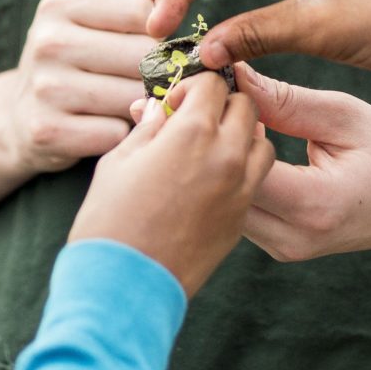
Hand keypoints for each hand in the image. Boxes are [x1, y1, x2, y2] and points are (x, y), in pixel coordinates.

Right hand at [1, 0, 172, 174]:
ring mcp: (43, 87)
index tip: (146, 48)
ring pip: (133, 97)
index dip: (156, 35)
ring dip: (141, 106)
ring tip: (128, 105)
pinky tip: (105, 128)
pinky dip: (120, 135)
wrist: (19, 118)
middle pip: (141, 56)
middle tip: (146, 83)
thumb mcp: (97, 20)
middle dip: (155, 74)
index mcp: (59, 5)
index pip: (140, 12)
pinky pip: (115, 133)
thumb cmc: (75, 62)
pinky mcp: (45, 130)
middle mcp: (46, 41)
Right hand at [71, 74, 276, 296]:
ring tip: (209, 146)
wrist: (124, 286)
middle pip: (245, 107)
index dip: (194, 85)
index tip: (176, 100)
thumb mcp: (119, 162)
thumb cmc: (109, 221)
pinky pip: (256, 178)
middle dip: (221, 104)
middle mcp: (226, 156)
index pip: (214, 84)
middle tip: (194, 118)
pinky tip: (212, 176)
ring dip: (240, 134)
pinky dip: (243, 167)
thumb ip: (148, 128)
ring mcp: (240, 190)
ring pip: (261, 142)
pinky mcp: (241, 218)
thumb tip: (161, 109)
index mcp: (193, 132)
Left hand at [233, 65, 370, 262]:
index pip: (238, 165)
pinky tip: (251, 148)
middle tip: (224, 103)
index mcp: (315, 204)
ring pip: (226, 203)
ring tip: (240, 123)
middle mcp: (294, 238)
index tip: (226, 90)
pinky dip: (237, 179)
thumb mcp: (345, 115)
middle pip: (223, 190)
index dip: (224, 124)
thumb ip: (286, 100)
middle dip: (216, 144)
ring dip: (224, 163)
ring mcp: (286, 250)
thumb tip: (234, 76)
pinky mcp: (281, 249)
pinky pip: (242, 211)